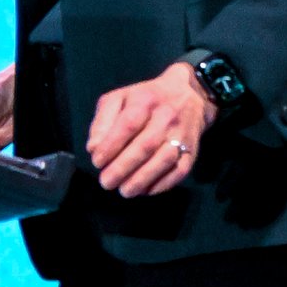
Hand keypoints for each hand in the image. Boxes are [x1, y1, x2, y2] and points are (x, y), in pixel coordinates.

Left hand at [84, 61, 218, 198]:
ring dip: (142, 179)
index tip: (97, 162)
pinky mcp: (192, 150)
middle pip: (146, 146)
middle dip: (123, 168)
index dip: (111, 146)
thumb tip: (94, 148)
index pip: (128, 125)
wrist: (189, 95)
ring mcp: (182, 134)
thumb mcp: (118, 99)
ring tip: (125, 191)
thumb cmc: (146, 99)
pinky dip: (163, 184)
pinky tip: (146, 190)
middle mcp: (166, 117)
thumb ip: (102, 122)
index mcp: (145, 101)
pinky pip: (180, 170)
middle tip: (106, 182)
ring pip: (164, 160)